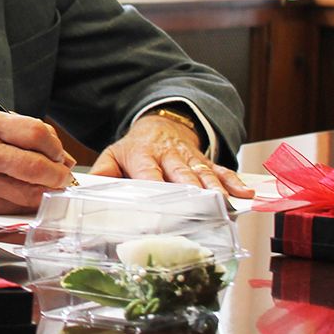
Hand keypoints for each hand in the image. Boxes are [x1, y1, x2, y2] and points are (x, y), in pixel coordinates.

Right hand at [0, 108, 76, 212]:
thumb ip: (18, 134)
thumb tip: (59, 155)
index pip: (36, 133)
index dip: (55, 147)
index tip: (58, 154)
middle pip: (37, 164)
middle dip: (57, 174)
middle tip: (61, 176)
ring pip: (30, 190)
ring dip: (46, 192)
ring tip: (46, 187)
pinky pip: (15, 206)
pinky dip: (27, 203)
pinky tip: (25, 196)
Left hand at [90, 115, 252, 197]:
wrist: (159, 124)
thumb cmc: (135, 148)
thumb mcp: (114, 155)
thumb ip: (103, 172)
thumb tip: (89, 190)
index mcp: (143, 156)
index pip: (148, 174)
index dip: (155, 189)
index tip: (159, 208)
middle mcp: (169, 156)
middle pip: (181, 175)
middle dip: (191, 192)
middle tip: (199, 209)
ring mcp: (190, 157)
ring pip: (203, 173)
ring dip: (215, 189)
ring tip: (223, 205)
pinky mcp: (205, 160)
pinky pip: (221, 170)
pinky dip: (234, 181)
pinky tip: (244, 194)